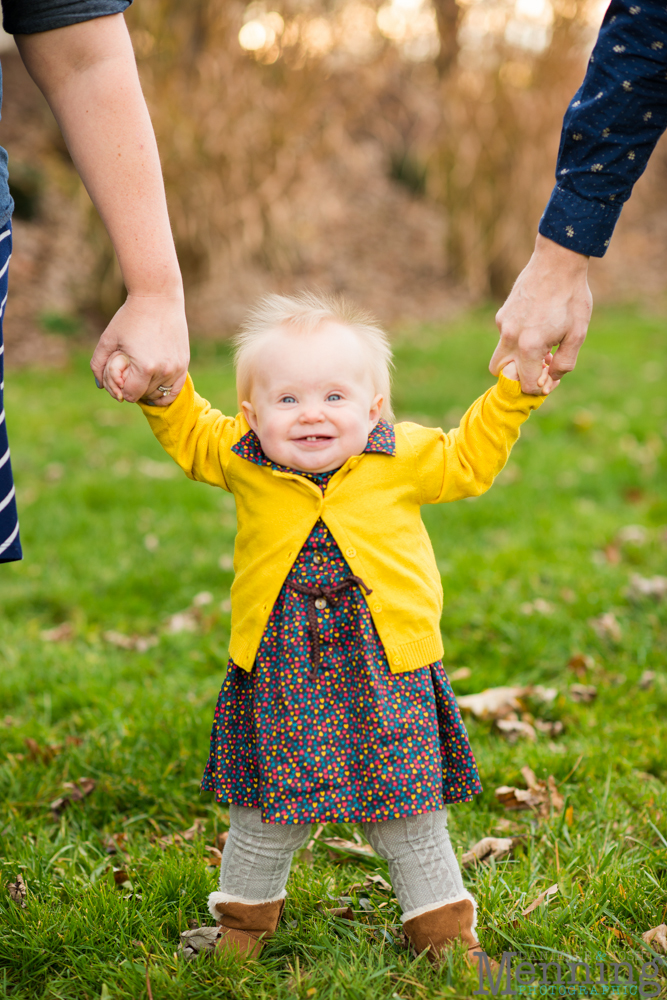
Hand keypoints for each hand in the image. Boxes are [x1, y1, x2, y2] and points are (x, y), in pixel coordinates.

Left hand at [90, 292, 188, 404]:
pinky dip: (164, 392)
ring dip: (148, 389)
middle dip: (134, 387)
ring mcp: (176, 368)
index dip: (120, 388)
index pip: (130, 395)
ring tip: (140, 372)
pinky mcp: (184, 363)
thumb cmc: (129, 317)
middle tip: (128, 371)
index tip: (118, 376)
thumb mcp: (108, 339)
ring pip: (159, 394)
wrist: (157, 297)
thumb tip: (100, 386)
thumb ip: (98, 364)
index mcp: (144, 367)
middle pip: (145, 396)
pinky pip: (174, 390)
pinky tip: (155, 384)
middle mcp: (163, 371)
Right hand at [490, 235, 592, 393]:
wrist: (558, 261)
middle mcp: (510, 337)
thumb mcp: (577, 334)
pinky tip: (537, 323)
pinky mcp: (502, 313)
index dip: (540, 387)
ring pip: (501, 353)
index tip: (551, 377)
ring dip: (516, 357)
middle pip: (499, 373)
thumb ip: (563, 363)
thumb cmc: (571, 298)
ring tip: (540, 343)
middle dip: (517, 375)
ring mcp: (503, 324)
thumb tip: (550, 380)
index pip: (526, 384)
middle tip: (539, 365)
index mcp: (529, 346)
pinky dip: (517, 338)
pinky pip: (505, 335)